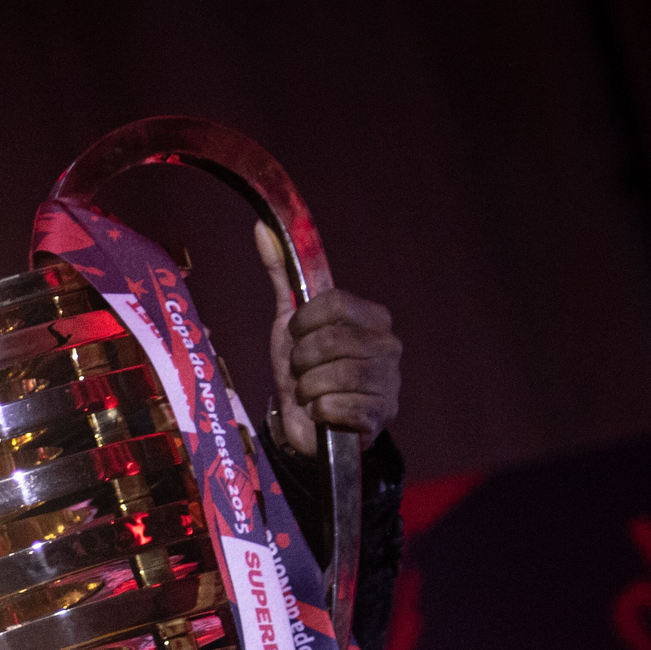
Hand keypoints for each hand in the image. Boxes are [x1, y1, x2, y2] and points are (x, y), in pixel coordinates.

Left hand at [254, 221, 401, 454]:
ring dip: (307, 388)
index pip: (332, 302)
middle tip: (303, 370)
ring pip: (331, 377)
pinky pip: (336, 408)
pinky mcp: (380, 418)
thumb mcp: (291, 321)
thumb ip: (282, 274)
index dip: (302, 322)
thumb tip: (261, 227)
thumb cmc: (305, 367)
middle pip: (328, 341)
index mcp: (372, 317)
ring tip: (311, 392)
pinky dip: (318, 412)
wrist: (307, 422)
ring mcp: (389, 383)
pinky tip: (322, 413)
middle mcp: (389, 346)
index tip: (296, 335)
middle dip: (301, 361)